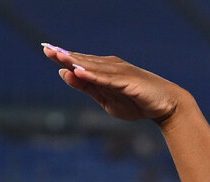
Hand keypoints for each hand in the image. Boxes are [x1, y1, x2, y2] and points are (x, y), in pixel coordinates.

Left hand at [42, 44, 188, 125]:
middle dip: (65, 54)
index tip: (45, 50)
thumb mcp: (105, 98)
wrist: (164, 105)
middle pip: (84, 60)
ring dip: (76, 61)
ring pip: (94, 67)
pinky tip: (80, 72)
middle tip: (46, 48)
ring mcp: (120, 72)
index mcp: (104, 70)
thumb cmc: (135, 101)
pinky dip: (94, 75)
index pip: (80, 62)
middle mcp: (111, 66)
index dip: (63, 56)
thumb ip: (86, 87)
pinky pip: (108, 79)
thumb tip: (64, 74)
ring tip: (59, 56)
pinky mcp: (129, 82)